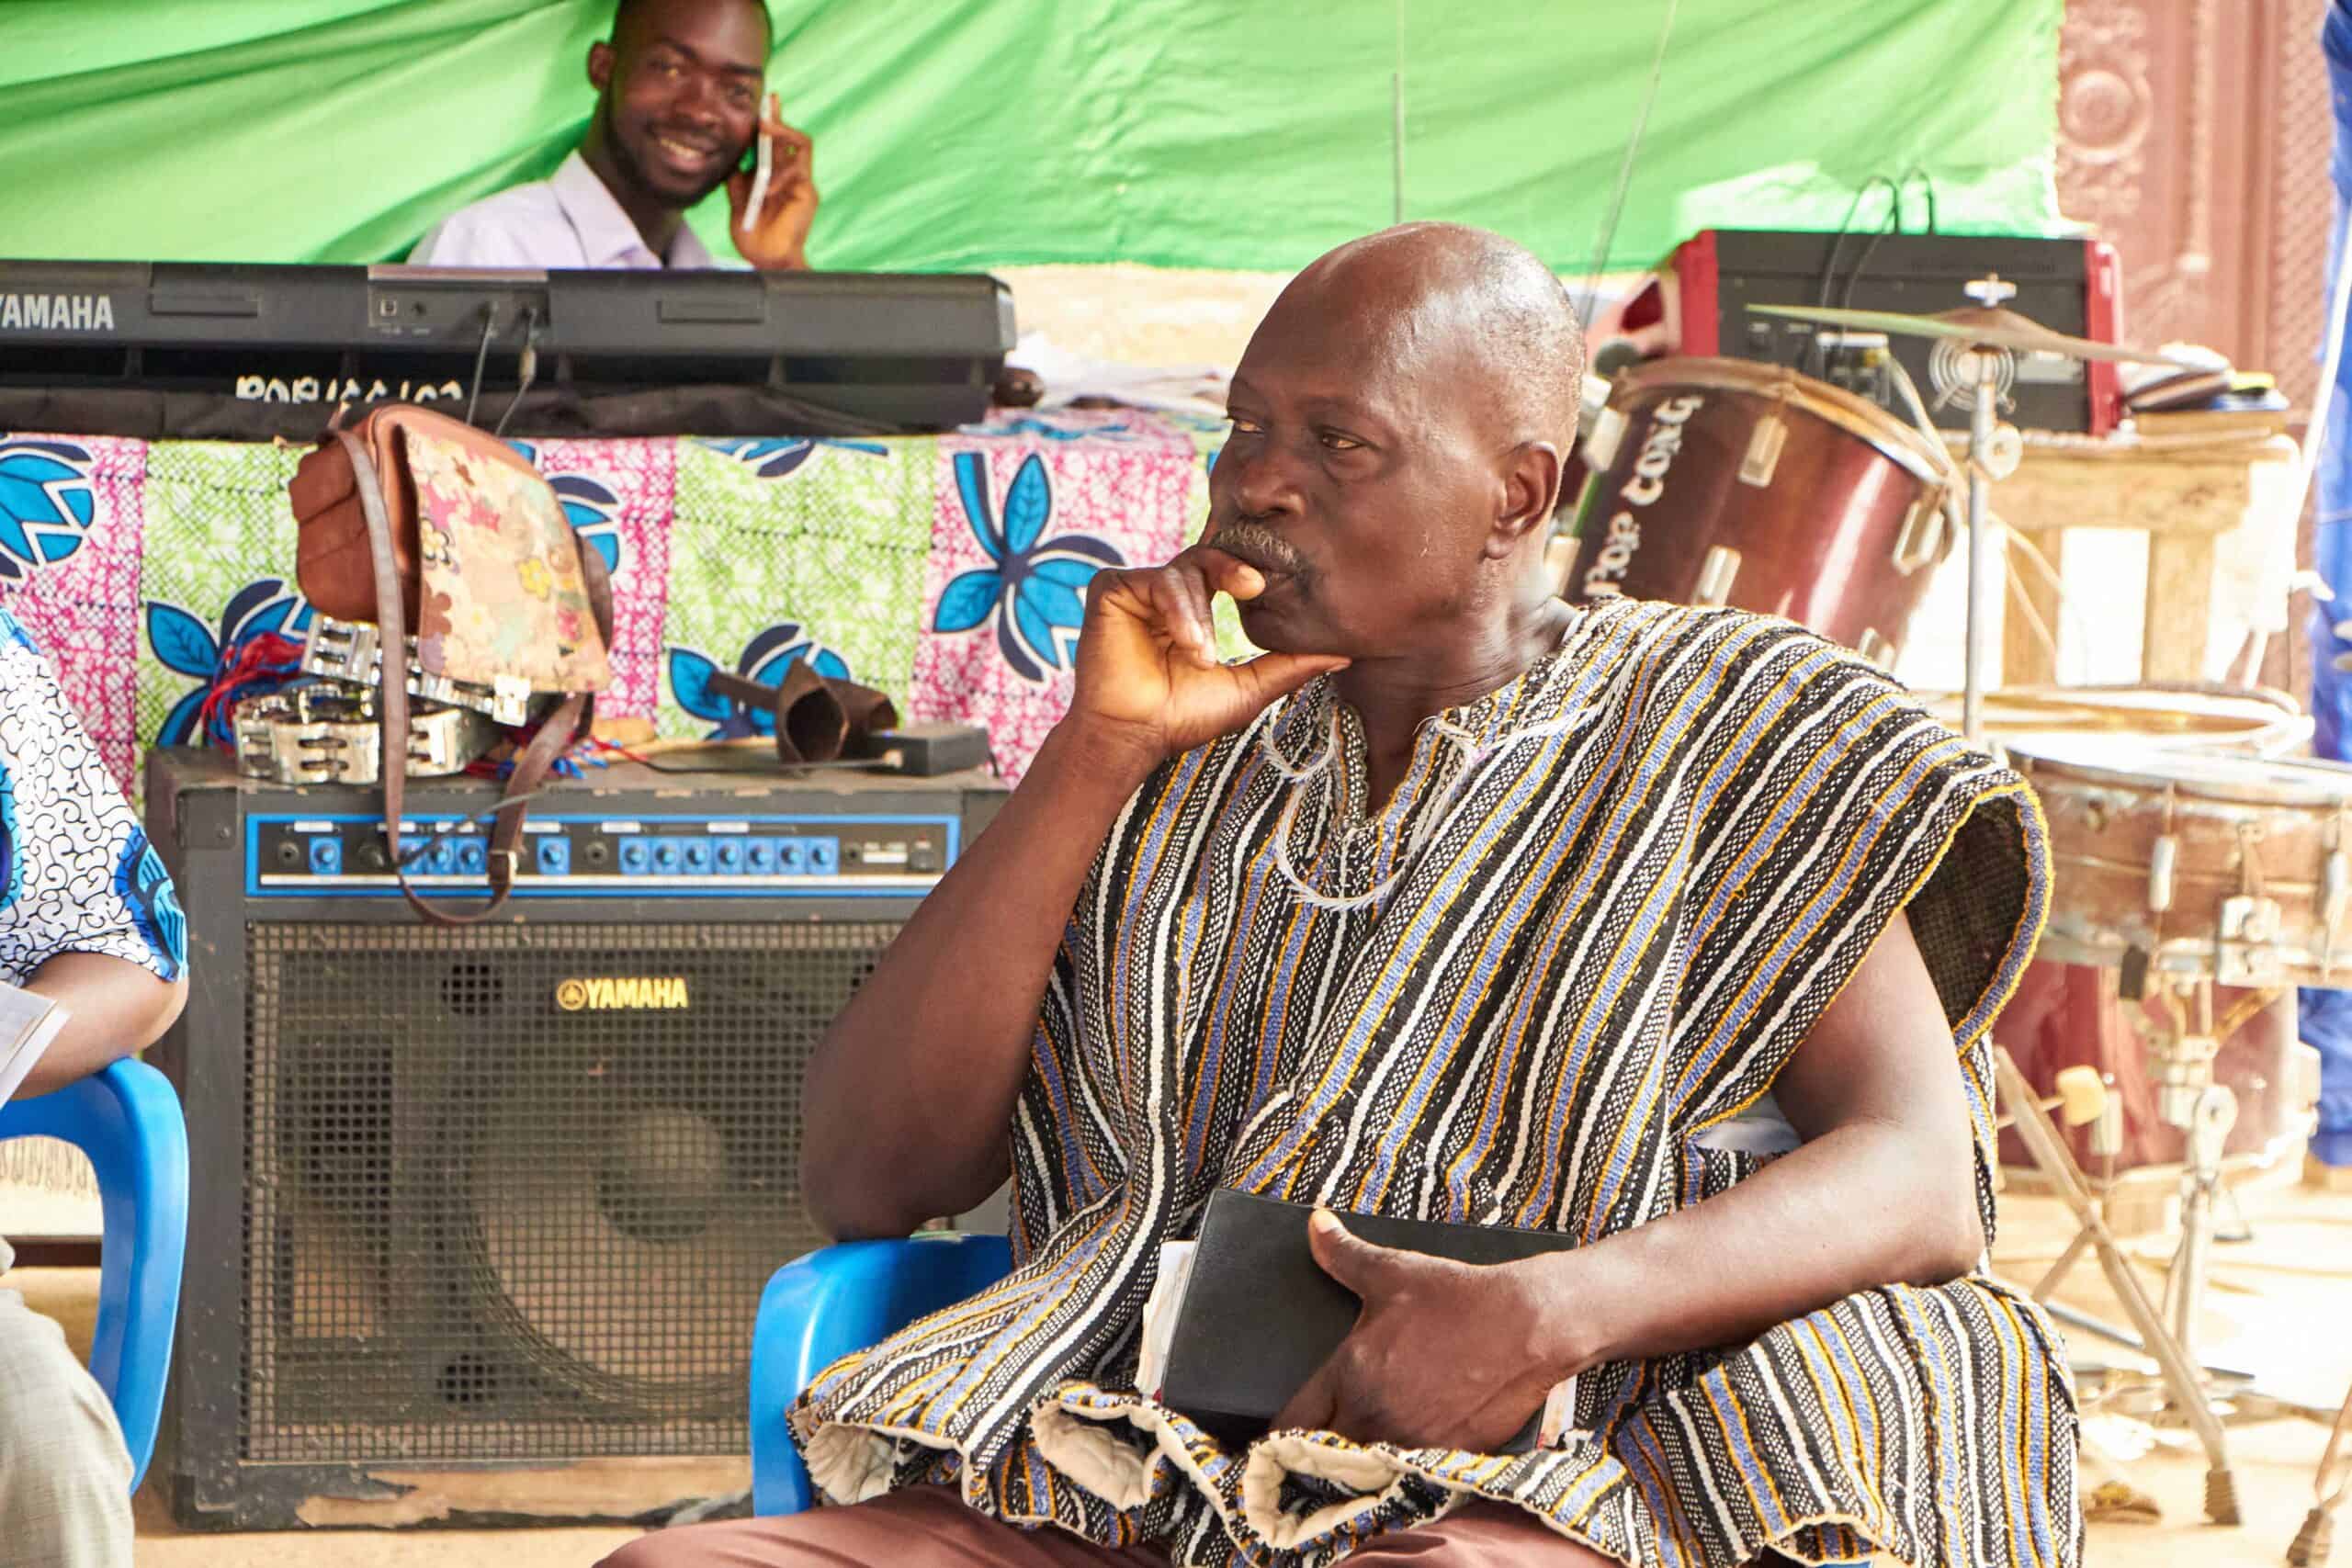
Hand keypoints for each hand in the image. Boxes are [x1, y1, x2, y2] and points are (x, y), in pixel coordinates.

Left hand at [727, 93, 818, 269]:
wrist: (765, 259)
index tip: (761, 102)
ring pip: (799, 144)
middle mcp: (787, 174)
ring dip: (780, 134)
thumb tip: (734, 155)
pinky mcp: (808, 193)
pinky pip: (799, 171)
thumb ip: (736, 178)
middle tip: (769, 100)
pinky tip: (767, 190)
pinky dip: (781, 176)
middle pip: (787, 136)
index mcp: (770, 175)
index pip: (771, 142)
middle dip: (777, 116)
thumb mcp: (735, 200)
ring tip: (764, 128)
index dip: (769, 121)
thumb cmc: (752, 234)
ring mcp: (800, 182)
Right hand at [1067, 545, 1346, 774]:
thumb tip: (1345, 654)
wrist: (1134, 736)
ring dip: (1200, 615)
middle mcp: (1166, 592)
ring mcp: (1137, 589)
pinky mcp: (1112, 588)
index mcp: (1195, 608)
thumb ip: (1290, 665)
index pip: (1227, 571)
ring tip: (1203, 657)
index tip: (1273, 587)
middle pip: (1208, 557)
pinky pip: (1155, 581)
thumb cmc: (1184, 717)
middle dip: (1233, 570)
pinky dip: (1177, 611)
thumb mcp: (1249, 687)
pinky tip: (1186, 645)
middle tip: (1255, 587)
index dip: (1250, 572)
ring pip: (1184, 572)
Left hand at [1271, 1210, 1560, 1452]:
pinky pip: (1412, 1473)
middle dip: (1318, 1452)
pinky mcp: (1449, 1457)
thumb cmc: (1457, 1298)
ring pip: (1368, 1469)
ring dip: (1361, 1463)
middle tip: (1320, 1445)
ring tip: (1363, 1449)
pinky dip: (1404, 1468)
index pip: (1292, 1424)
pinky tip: (1407, 1450)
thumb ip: (1343, 1254)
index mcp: (1349, 1376)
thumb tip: (1315, 1223)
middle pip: (1325, 1455)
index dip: (1279, 1434)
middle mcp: (1374, 1417)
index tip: (1276, 1440)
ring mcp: (1413, 1443)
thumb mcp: (1392, 1272)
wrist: (1528, 1326)